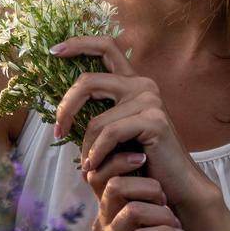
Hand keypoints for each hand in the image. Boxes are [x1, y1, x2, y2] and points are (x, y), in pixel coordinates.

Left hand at [49, 34, 213, 211]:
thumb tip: (62, 107)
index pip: (106, 47)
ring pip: (96, 119)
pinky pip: (110, 134)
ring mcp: (150, 101)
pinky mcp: (154, 121)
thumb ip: (99, 112)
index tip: (54, 50)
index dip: (79, 44)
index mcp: (133, 82)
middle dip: (66, 107)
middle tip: (57, 131)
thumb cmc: (142, 162)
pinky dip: (97, 154)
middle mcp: (143, 85)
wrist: (175, 186)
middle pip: (88, 81)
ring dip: (85, 148)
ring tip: (87, 167)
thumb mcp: (116, 131)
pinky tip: (95, 167)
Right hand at [86, 148, 185, 230]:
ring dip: (162, 213)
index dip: (122, 160)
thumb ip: (142, 200)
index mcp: (106, 212)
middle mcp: (102, 225)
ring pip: (132, 211)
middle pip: (116, 186)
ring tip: (174, 222)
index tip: (147, 160)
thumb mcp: (143, 225)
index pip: (102, 174)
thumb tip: (154, 164)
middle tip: (165, 198)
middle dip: (149, 186)